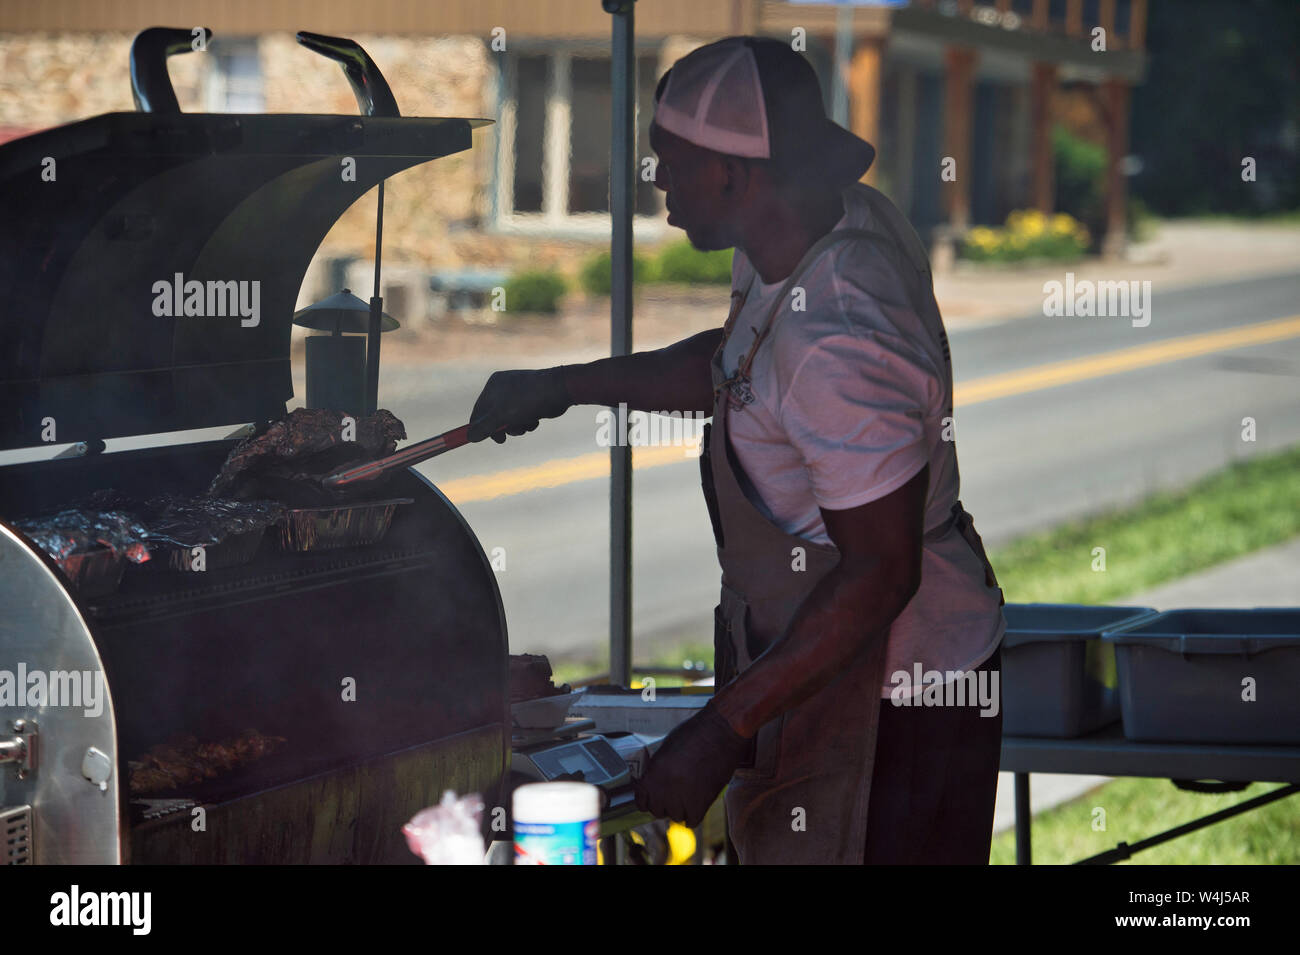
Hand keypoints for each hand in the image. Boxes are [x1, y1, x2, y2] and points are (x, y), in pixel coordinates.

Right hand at [468, 367, 571, 442]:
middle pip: (494, 415)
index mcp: (493, 385)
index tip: (477, 440)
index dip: (478, 426)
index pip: (479, 409)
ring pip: (510, 418)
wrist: (559, 390)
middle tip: (503, 440)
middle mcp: (504, 387)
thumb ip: (485, 427)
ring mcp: (519, 393)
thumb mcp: (502, 416)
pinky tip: (535, 420)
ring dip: (516, 427)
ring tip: (525, 426)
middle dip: (501, 428)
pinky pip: (523, 416)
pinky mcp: (532, 399)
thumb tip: (469, 437)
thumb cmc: (527, 400)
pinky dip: (527, 422)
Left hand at [633, 703, 750, 826]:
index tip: (654, 800)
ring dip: (681, 809)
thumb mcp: (667, 747)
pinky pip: (692, 821)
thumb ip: (658, 768)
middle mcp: (665, 787)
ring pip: (676, 816)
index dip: (648, 801)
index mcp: (653, 772)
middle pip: (658, 811)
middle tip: (675, 796)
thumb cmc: (696, 733)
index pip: (642, 801)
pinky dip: (694, 815)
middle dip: (665, 805)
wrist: (720, 731)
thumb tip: (655, 784)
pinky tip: (697, 804)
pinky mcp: (702, 802)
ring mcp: (682, 796)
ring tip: (689, 796)